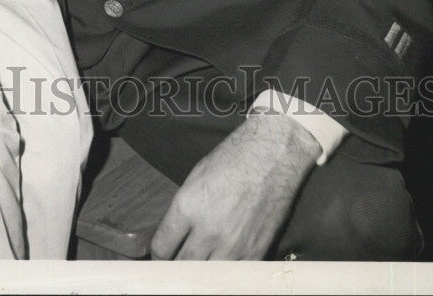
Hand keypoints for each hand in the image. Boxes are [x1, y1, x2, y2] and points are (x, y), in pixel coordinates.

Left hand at [151, 114, 320, 259]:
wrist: (273, 155)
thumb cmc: (234, 159)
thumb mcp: (196, 178)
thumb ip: (183, 211)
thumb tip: (173, 235)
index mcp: (188, 206)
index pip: (161, 248)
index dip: (159, 253)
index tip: (163, 254)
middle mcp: (208, 229)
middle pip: (181, 267)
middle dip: (177, 265)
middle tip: (179, 261)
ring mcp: (233, 245)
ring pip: (205, 277)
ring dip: (200, 272)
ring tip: (202, 261)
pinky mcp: (255, 253)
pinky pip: (232, 276)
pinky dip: (226, 273)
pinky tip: (224, 262)